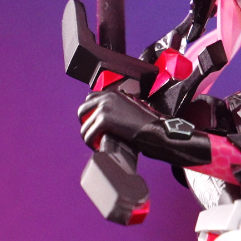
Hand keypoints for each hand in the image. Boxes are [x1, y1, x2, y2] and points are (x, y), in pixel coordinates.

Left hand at [78, 89, 207, 165]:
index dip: (90, 112)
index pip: (91, 97)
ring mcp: (104, 107)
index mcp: (115, 93)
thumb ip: (120, 109)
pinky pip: (89, 134)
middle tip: (91, 134)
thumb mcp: (134, 109)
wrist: (157, 131)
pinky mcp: (104, 120)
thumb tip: (111, 119)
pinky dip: (91, 143)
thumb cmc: (150, 124)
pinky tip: (98, 148)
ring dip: (88, 136)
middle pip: (82, 109)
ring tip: (96, 144)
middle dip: (85, 123)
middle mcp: (108, 97)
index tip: (93, 122)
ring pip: (84, 125)